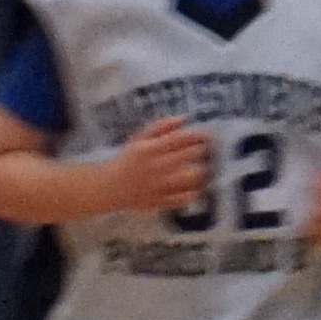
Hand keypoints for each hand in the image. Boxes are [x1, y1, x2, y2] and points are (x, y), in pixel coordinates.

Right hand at [91, 118, 213, 218]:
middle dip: (204, 151)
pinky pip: (185, 197)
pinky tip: (198, 186)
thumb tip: (183, 118)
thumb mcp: (139, 139)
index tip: (207, 134)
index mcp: (150, 149)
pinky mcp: (161, 202)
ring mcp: (159, 186)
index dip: (199, 135)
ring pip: (192, 178)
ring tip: (207, 167)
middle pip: (190, 156)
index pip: (181, 138)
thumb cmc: (129, 159)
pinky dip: (195, 191)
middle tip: (209, 150)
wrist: (110, 187)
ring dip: (204, 171)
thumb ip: (160, 126)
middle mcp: (156, 167)